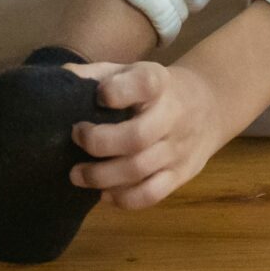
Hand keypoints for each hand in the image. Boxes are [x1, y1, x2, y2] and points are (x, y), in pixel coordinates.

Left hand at [61, 59, 240, 211]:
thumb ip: (97, 74)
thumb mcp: (132, 71)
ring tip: (76, 175)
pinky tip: (104, 194)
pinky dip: (124, 199)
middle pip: (137, 137)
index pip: (144, 84)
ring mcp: (178, 149)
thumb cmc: (156, 90)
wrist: (208, 106)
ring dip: (102, 176)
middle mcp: (172, 116)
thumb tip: (60, 79)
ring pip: (139, 170)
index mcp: (159, 83)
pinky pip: (152, 194)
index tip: (99, 96)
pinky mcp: (180, 175)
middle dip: (99, 143)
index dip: (119, 91)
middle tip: (75, 138)